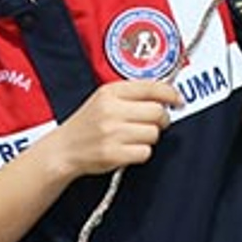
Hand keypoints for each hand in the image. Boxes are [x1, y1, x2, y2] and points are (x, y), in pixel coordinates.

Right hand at [48, 79, 182, 177]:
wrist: (63, 150)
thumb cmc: (88, 124)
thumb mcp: (105, 98)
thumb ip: (133, 93)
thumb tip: (167, 95)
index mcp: (111, 92)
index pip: (152, 87)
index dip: (171, 94)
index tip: (178, 100)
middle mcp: (111, 110)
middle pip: (157, 112)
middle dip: (161, 119)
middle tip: (153, 123)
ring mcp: (111, 133)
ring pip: (153, 133)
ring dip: (149, 137)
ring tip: (134, 137)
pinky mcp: (113, 154)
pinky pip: (145, 152)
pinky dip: (141, 153)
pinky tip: (128, 149)